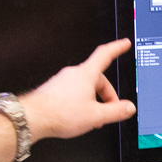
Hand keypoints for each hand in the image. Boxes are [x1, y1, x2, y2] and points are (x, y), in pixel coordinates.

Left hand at [19, 38, 135, 139]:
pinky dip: (80, 102)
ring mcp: (62, 81)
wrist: (32, 118)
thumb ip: (116, 111)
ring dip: (93, 100)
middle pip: (97, 78)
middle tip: (110, 109)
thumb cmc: (59, 113)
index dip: (117, 48)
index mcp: (86, 75)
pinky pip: (73, 92)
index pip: (105, 55)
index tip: (124, 43)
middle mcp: (73, 74)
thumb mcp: (96, 116)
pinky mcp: (53, 89)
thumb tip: (129, 108)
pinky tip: (77, 116)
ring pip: (84, 87)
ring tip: (92, 117)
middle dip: (106, 94)